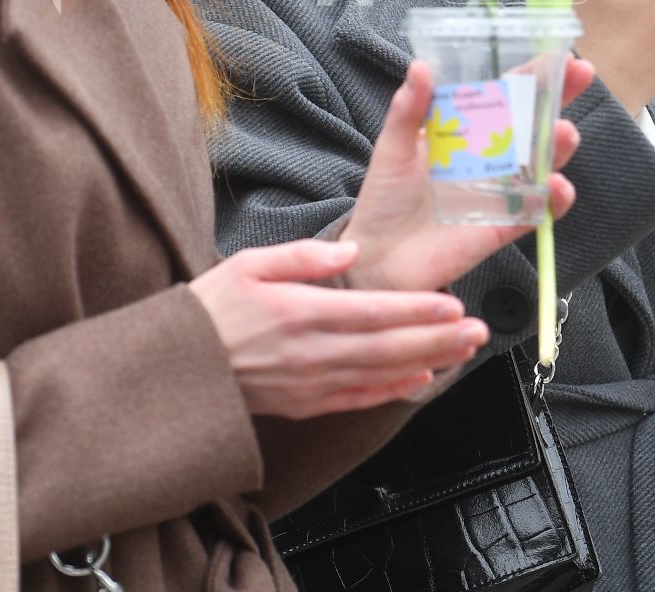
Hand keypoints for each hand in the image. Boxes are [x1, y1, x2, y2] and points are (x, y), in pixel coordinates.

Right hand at [190, 238, 486, 418]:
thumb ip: (302, 256)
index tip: (453, 303)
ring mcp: (308, 384)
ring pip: (380, 374)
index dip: (417, 309)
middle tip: (479, 330)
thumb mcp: (248, 264)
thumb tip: (349, 250)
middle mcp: (310, 352)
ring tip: (464, 352)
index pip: (372, 311)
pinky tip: (418, 380)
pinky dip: (391, 390)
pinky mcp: (303, 405)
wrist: (175, 369)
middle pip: (387, 347)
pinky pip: (357, 399)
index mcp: (297, 311)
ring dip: (427, 362)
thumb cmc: (210, 308)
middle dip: (438, 339)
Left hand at [341, 58, 589, 294]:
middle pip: (533, 124)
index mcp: (467, 132)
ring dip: (559, 148)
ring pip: (541, 165)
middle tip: (580, 75)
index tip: (559, 55)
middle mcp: (490, 158)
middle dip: (559, 98)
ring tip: (565, 132)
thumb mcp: (392, 147)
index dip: (532, 75)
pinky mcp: (502, 227)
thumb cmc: (384, 198)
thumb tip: (421, 66)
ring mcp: (500, 192)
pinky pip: (535, 212)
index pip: (505, 96)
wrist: (376, 256)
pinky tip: (557, 186)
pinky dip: (552, 200)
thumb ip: (408, 110)